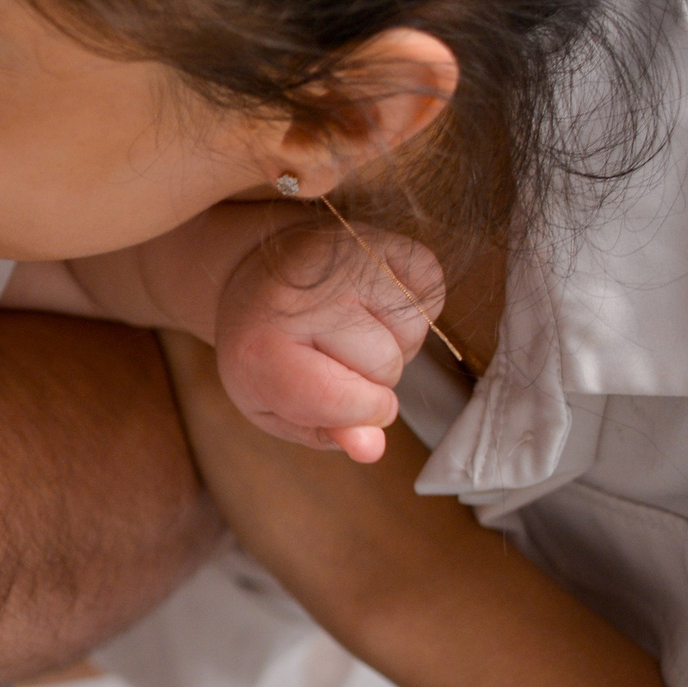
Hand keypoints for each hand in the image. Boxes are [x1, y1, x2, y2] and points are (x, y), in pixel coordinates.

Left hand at [212, 222, 440, 462]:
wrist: (255, 273)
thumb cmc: (268, 351)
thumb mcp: (274, 405)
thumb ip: (322, 433)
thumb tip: (372, 449)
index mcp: (262, 345)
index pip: (341, 399)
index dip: (358, 414)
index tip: (347, 404)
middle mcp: (304, 298)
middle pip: (385, 369)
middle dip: (370, 379)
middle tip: (332, 355)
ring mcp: (346, 261)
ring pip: (413, 335)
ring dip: (395, 345)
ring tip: (352, 330)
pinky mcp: (382, 237)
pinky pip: (432, 293)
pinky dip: (415, 309)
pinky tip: (375, 304)